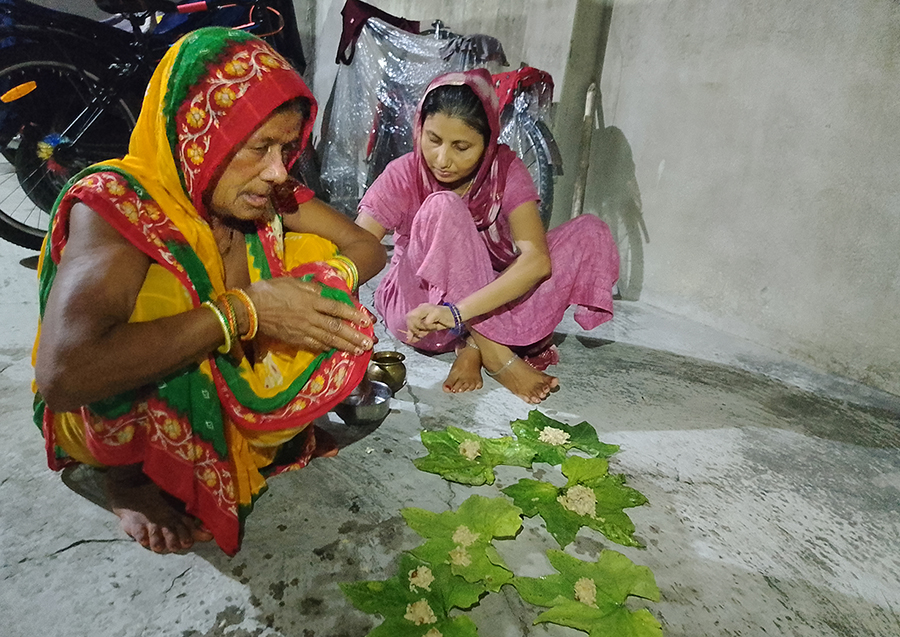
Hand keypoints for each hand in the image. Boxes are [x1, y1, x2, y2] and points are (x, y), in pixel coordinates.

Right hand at [246, 278, 372, 354]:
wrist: (249, 309)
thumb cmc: (270, 291)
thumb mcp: (292, 282)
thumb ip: (311, 288)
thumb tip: (326, 292)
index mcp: (311, 300)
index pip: (337, 308)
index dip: (353, 315)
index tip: (366, 321)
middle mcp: (310, 317)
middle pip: (336, 327)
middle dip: (354, 336)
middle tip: (369, 343)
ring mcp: (303, 330)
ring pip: (328, 339)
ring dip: (345, 345)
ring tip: (359, 350)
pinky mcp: (295, 339)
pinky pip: (314, 345)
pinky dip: (327, 347)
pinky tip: (335, 350)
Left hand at [405, 303, 454, 342]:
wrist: (456, 317)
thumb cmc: (442, 321)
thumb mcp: (428, 328)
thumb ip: (418, 332)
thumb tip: (409, 340)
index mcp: (420, 309)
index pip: (408, 317)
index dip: (409, 328)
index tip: (413, 336)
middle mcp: (423, 307)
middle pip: (409, 317)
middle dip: (413, 328)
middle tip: (420, 334)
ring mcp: (429, 308)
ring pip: (416, 318)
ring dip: (420, 328)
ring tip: (427, 331)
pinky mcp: (436, 312)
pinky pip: (427, 322)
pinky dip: (429, 327)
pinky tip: (434, 327)